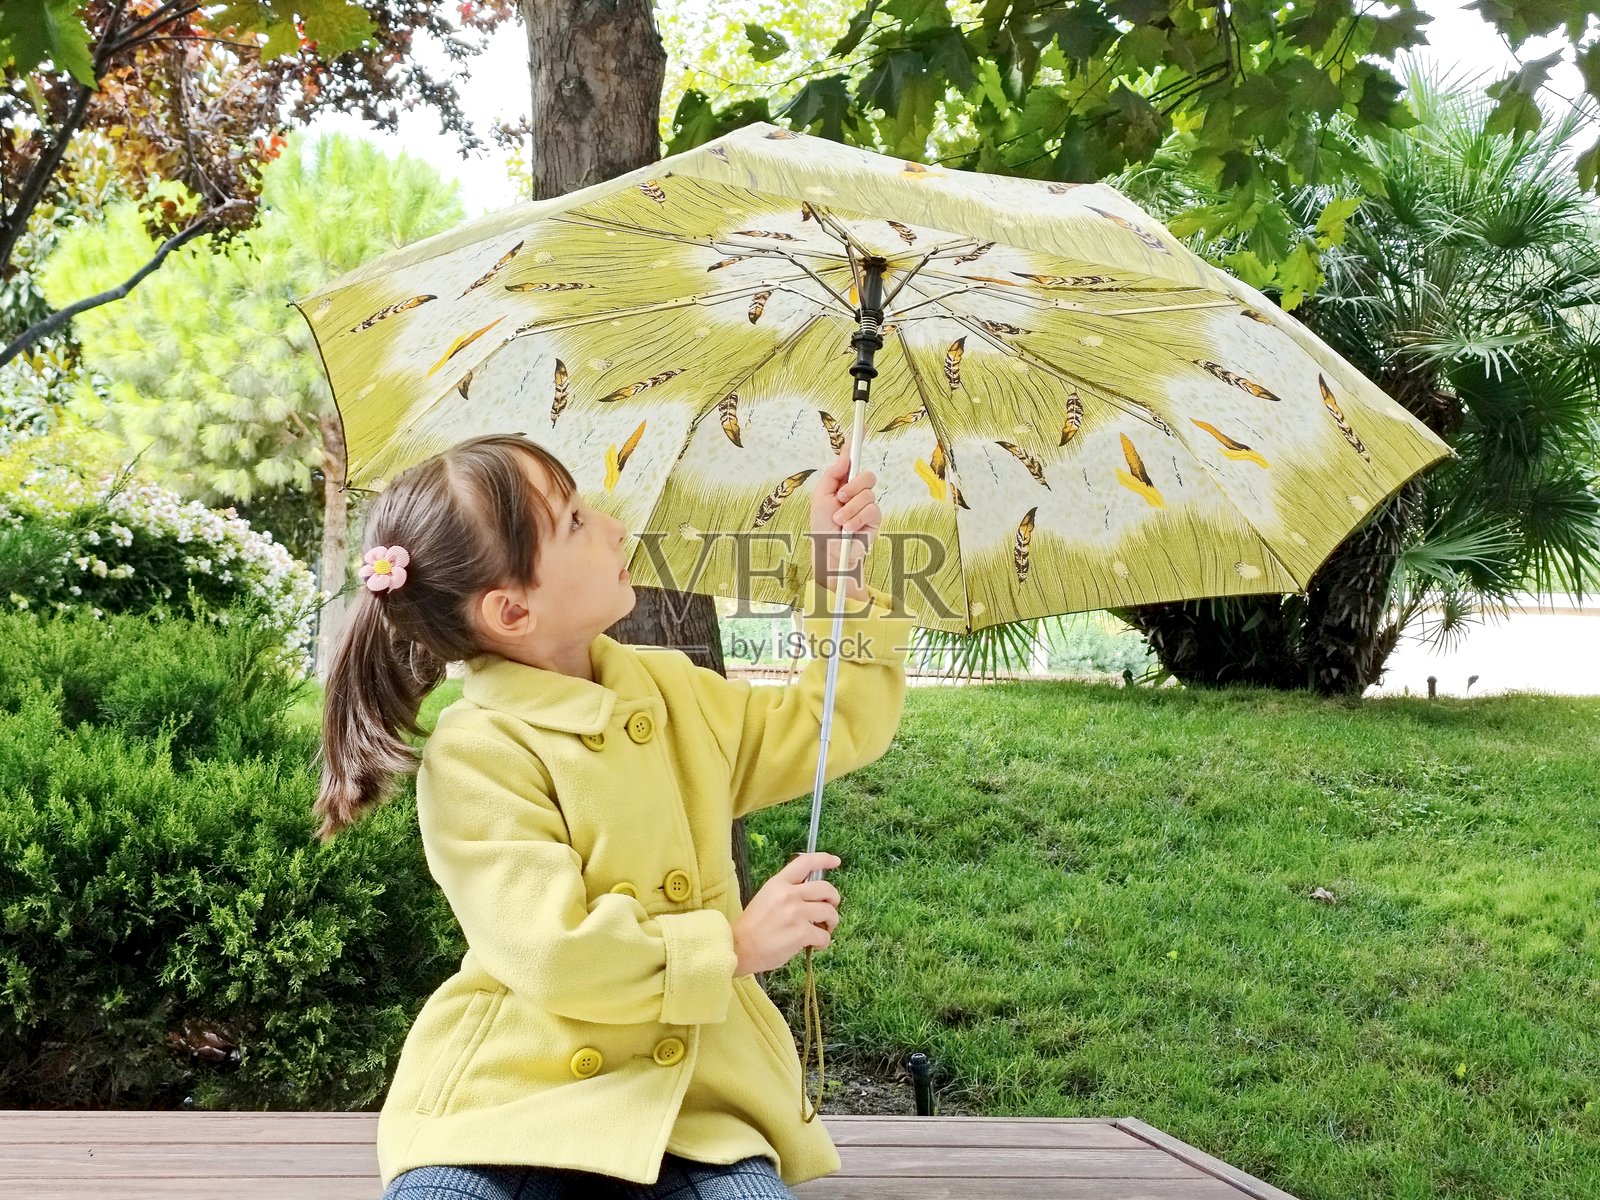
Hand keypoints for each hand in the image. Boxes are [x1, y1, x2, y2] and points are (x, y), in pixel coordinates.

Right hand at [731, 852, 841, 976]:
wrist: (738, 948)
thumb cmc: (752, 927)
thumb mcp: (767, 898)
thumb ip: (787, 892)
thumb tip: (812, 895)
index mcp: (778, 883)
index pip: (805, 862)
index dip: (824, 859)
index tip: (836, 861)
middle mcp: (788, 894)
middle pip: (826, 888)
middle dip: (834, 900)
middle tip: (829, 911)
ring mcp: (796, 913)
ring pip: (830, 912)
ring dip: (831, 923)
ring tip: (822, 931)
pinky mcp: (801, 933)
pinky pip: (824, 935)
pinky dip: (823, 942)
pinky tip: (814, 945)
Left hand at [809, 450, 879, 597]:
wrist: (829, 550)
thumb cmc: (822, 525)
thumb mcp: (821, 496)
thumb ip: (833, 474)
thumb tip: (846, 457)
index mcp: (843, 483)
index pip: (852, 460)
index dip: (857, 443)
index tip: (862, 426)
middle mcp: (857, 491)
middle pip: (866, 475)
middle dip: (852, 486)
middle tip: (839, 498)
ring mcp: (867, 504)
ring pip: (867, 494)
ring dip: (849, 509)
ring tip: (839, 521)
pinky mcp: (875, 518)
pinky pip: (871, 509)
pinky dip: (856, 518)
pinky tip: (849, 528)